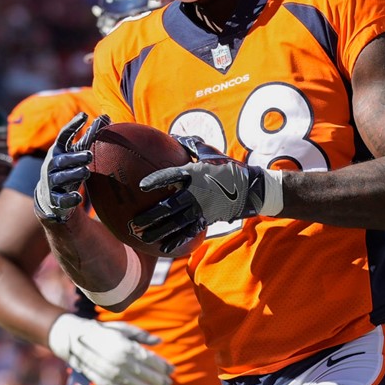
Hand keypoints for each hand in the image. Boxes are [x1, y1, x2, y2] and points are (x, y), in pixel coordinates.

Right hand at [33, 113, 109, 221]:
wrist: (49, 198)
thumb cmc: (67, 169)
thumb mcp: (75, 154)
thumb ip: (88, 137)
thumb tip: (106, 116)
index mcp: (58, 151)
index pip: (63, 136)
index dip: (72, 125)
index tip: (84, 115)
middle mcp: (52, 165)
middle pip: (62, 160)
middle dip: (75, 157)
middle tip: (89, 155)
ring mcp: (51, 182)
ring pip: (61, 178)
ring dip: (74, 174)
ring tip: (86, 172)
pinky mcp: (55, 199)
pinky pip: (61, 199)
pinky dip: (69, 198)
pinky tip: (77, 197)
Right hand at [47, 313, 173, 384]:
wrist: (75, 340)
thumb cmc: (104, 332)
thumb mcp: (123, 328)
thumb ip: (142, 336)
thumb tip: (160, 341)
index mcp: (126, 346)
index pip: (150, 360)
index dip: (163, 367)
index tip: (172, 370)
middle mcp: (119, 361)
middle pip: (145, 375)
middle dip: (159, 381)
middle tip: (168, 383)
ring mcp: (110, 373)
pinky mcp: (103, 382)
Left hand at [129, 136, 282, 253]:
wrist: (250, 188)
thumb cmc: (226, 167)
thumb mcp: (209, 152)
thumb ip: (190, 145)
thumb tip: (172, 136)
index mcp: (195, 173)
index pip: (171, 176)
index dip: (156, 181)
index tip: (140, 186)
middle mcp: (196, 192)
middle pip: (169, 206)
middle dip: (150, 215)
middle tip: (134, 223)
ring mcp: (202, 208)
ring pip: (177, 222)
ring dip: (159, 230)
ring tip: (143, 237)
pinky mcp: (207, 219)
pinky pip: (190, 231)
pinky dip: (177, 240)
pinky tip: (164, 248)